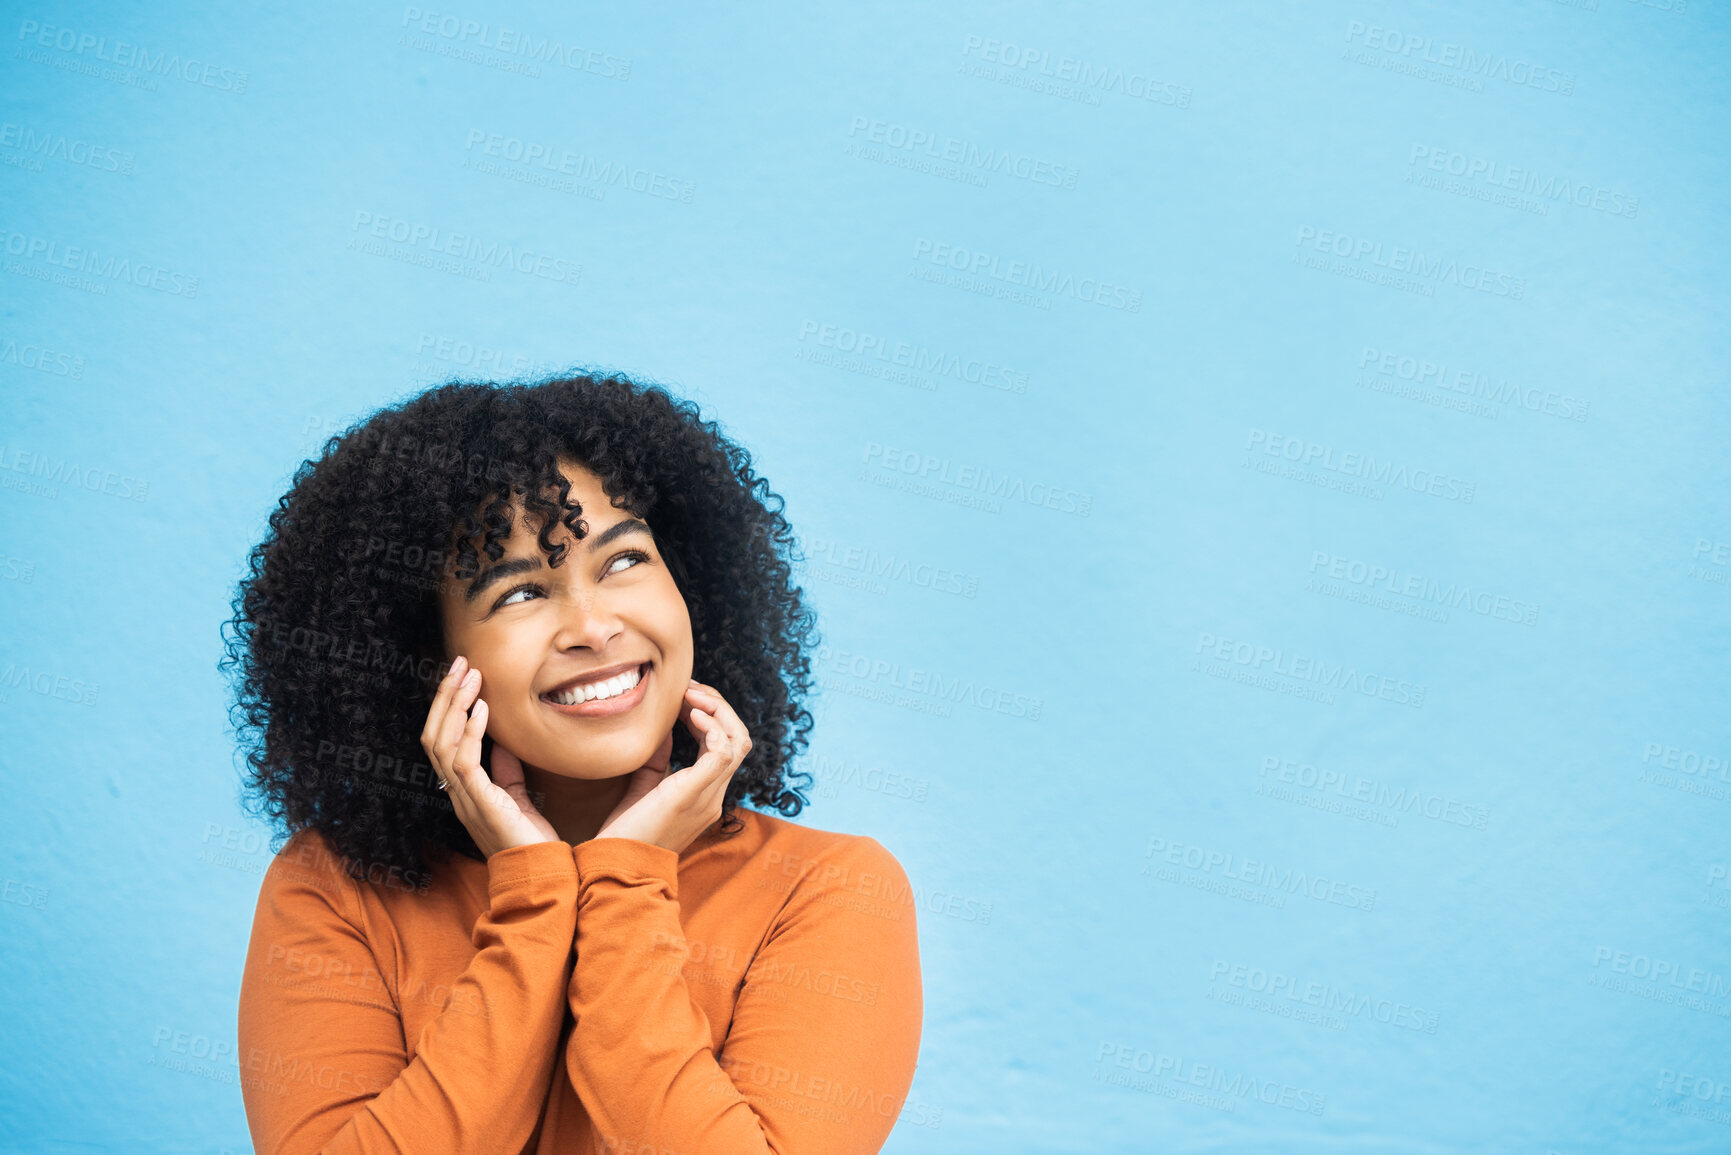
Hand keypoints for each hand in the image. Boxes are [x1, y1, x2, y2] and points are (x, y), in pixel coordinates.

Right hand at [420, 654, 559, 857]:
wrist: (541, 875)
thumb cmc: (532, 841)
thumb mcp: (518, 797)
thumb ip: (507, 772)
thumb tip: (505, 743)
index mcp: (463, 789)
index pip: (442, 739)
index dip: (447, 706)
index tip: (464, 674)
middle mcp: (456, 792)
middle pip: (432, 735)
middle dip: (444, 696)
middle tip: (461, 663)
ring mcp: (464, 799)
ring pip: (441, 744)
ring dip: (454, 706)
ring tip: (471, 676)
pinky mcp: (479, 804)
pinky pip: (463, 763)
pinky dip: (470, 732)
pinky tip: (482, 710)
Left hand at [593, 679, 751, 855]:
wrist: (615, 868)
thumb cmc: (622, 836)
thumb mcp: (642, 790)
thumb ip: (657, 761)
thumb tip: (665, 726)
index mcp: (704, 796)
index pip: (726, 747)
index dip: (711, 717)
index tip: (683, 699)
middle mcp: (713, 797)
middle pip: (739, 739)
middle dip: (718, 707)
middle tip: (689, 688)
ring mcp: (708, 797)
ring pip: (738, 740)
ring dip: (717, 709)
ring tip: (690, 695)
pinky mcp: (694, 795)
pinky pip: (722, 751)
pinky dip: (712, 726)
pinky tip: (690, 713)